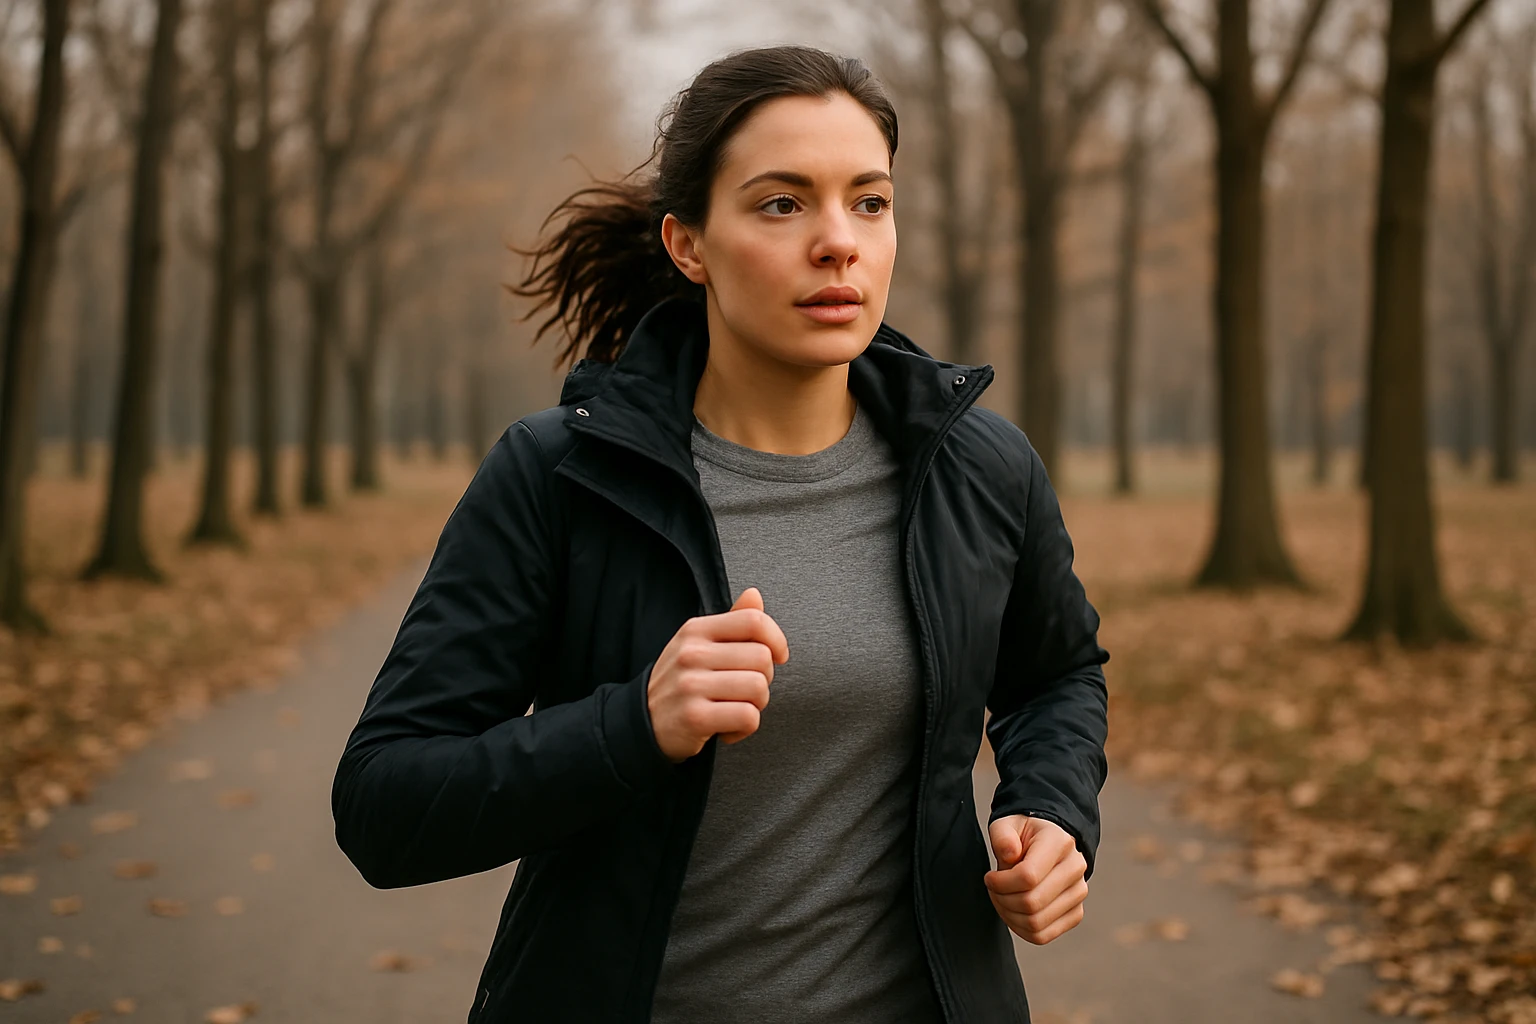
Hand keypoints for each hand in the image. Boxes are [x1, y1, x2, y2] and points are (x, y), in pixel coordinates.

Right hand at [646, 587, 789, 761]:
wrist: (644, 722)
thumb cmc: (681, 681)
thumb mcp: (699, 644)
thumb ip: (732, 621)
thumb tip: (754, 595)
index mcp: (696, 630)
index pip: (753, 621)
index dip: (777, 639)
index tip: (778, 656)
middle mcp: (692, 653)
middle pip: (762, 658)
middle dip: (764, 679)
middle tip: (744, 690)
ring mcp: (691, 684)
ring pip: (758, 688)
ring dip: (756, 705)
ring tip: (735, 708)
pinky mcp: (695, 717)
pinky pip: (748, 717)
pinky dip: (745, 728)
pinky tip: (728, 727)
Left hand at [984, 815, 1087, 944]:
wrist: (1047, 840)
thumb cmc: (1023, 833)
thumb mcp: (1007, 824)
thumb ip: (1003, 836)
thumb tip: (1009, 855)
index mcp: (1060, 842)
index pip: (1028, 876)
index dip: (1001, 883)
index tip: (990, 877)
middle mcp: (1075, 868)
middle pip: (1032, 903)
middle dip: (1003, 900)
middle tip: (994, 889)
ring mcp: (1079, 893)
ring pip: (1036, 923)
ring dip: (1009, 916)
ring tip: (1002, 899)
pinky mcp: (1075, 913)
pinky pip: (1043, 935)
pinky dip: (1021, 930)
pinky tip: (1013, 912)